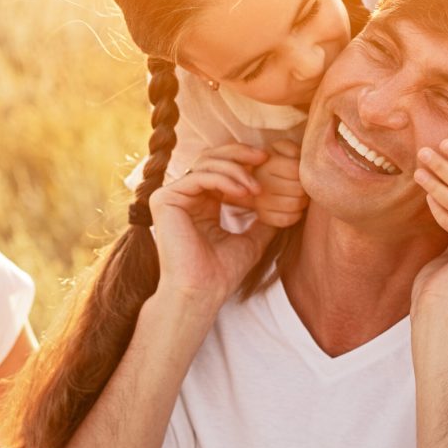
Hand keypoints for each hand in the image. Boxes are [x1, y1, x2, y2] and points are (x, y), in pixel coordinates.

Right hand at [150, 143, 277, 315]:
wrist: (202, 293)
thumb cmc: (221, 273)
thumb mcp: (251, 240)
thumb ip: (261, 221)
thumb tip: (283, 208)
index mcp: (201, 204)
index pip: (221, 169)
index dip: (244, 163)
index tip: (271, 164)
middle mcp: (185, 197)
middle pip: (210, 158)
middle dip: (240, 154)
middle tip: (265, 158)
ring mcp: (172, 197)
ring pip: (205, 163)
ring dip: (236, 170)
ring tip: (257, 188)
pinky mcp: (164, 199)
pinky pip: (198, 176)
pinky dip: (224, 179)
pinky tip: (244, 192)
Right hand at [253, 140, 308, 227]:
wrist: (262, 179)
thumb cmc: (280, 162)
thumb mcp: (284, 149)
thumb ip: (292, 149)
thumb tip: (297, 158)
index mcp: (266, 164)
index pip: (296, 170)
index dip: (304, 172)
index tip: (302, 172)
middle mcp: (260, 183)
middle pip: (298, 189)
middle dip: (305, 188)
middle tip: (302, 185)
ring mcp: (260, 201)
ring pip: (295, 205)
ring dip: (302, 201)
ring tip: (299, 195)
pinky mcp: (263, 216)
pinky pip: (287, 220)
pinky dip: (295, 214)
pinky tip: (292, 206)